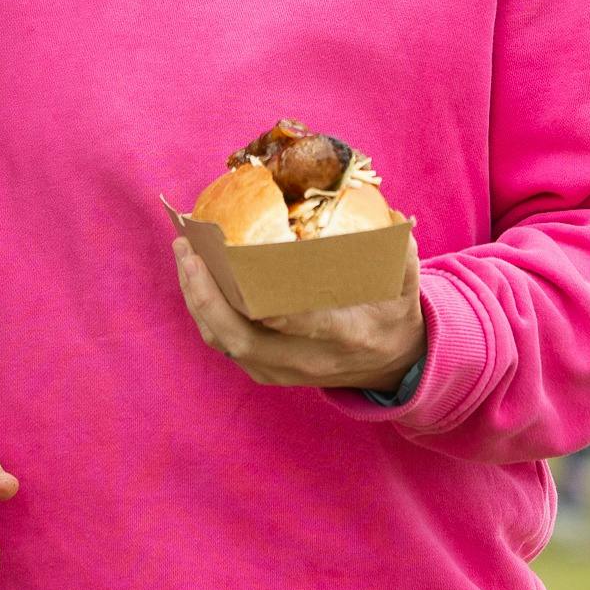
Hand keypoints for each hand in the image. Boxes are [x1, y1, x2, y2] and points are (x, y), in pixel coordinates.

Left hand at [169, 234, 426, 392]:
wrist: (389, 366)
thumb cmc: (393, 314)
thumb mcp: (406, 286)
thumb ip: (400, 253)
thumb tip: (396, 218)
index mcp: (346, 335)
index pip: (307, 325)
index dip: (277, 308)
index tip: (247, 281)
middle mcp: (308, 359)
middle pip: (245, 339)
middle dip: (208, 296)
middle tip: (189, 249)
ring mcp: (283, 370)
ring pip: (226, 342)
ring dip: (197, 300)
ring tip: (184, 253)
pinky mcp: (266, 371)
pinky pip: (224, 343)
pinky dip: (203, 311)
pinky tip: (193, 275)